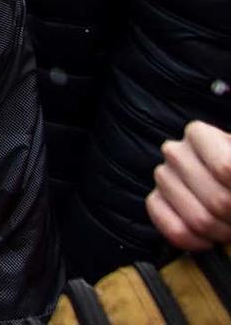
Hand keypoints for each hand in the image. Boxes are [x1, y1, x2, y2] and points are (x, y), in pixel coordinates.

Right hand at [148, 120, 230, 250]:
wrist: (222, 183)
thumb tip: (228, 201)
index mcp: (198, 134)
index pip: (226, 168)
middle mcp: (174, 152)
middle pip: (218, 201)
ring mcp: (162, 177)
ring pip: (199, 219)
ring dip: (223, 233)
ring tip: (230, 227)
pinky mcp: (155, 201)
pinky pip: (174, 230)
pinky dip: (197, 242)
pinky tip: (209, 240)